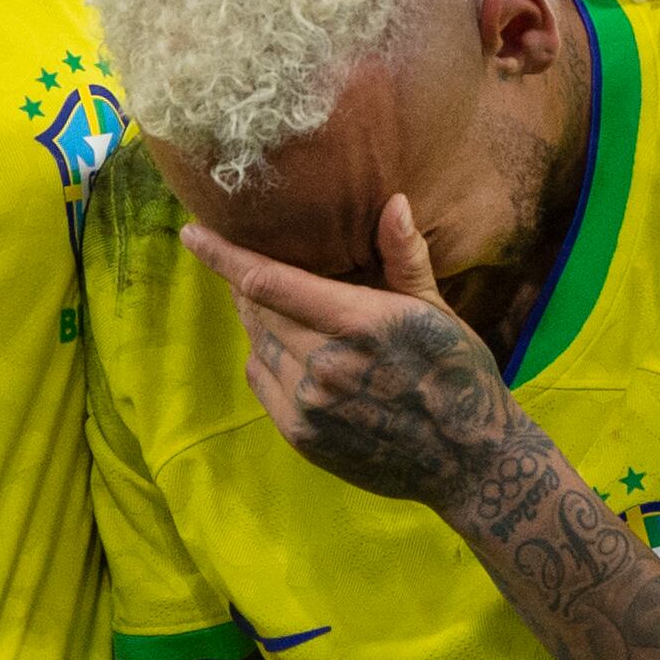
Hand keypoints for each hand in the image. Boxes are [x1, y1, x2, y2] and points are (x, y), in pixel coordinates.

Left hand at [179, 195, 518, 511]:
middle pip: (256, 310)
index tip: (192, 234)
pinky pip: (261, 382)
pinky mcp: (301, 435)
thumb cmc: (456, 373)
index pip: (268, 281)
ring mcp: (309, 403)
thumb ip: (404, 256)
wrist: (467, 459)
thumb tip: (392, 201)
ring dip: (260, 323)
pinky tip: (291, 353)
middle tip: (252, 270)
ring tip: (283, 313)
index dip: (223, 256)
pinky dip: (264, 360)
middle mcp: (325, 363)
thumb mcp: (436, 309)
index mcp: (356, 322)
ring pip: (257, 345)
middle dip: (246, 286)